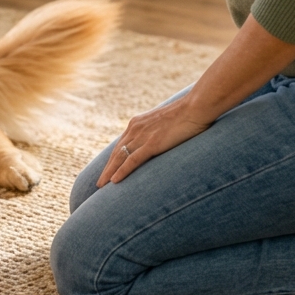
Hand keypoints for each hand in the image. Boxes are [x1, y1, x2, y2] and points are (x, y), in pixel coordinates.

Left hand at [96, 96, 212, 185]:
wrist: (195, 107)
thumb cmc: (186, 115)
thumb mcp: (166, 123)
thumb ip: (157, 132)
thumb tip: (159, 141)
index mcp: (138, 123)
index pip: (121, 145)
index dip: (113, 159)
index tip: (107, 170)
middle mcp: (136, 128)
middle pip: (117, 152)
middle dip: (107, 168)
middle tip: (99, 183)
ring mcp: (143, 136)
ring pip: (120, 157)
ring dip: (110, 173)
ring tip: (101, 186)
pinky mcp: (152, 143)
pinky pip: (132, 160)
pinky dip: (122, 171)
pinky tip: (114, 181)